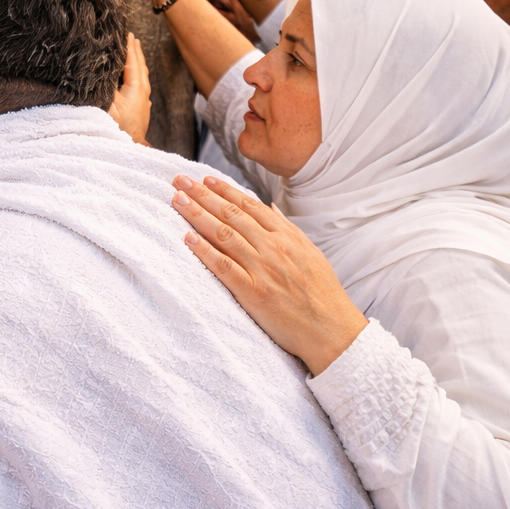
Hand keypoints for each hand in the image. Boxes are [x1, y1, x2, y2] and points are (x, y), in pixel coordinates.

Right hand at [108, 32, 151, 144]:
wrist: (130, 146)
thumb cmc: (118, 127)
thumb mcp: (108, 104)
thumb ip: (106, 85)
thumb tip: (101, 68)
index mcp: (136, 86)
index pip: (132, 60)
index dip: (129, 46)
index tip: (126, 33)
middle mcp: (143, 90)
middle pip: (140, 64)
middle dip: (135, 49)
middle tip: (130, 36)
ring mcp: (144, 98)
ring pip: (141, 73)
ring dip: (137, 60)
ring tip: (133, 49)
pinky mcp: (141, 105)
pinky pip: (140, 81)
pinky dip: (136, 71)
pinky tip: (132, 73)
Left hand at [172, 174, 366, 375]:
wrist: (332, 330)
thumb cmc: (322, 293)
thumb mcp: (310, 252)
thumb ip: (287, 228)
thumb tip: (269, 207)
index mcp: (286, 236)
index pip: (249, 205)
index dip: (224, 190)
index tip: (204, 178)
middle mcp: (273, 247)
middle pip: (231, 214)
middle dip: (203, 194)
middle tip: (179, 181)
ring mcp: (262, 268)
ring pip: (224, 234)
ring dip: (198, 215)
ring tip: (177, 201)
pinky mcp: (253, 292)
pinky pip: (224, 267)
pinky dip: (204, 251)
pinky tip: (188, 238)